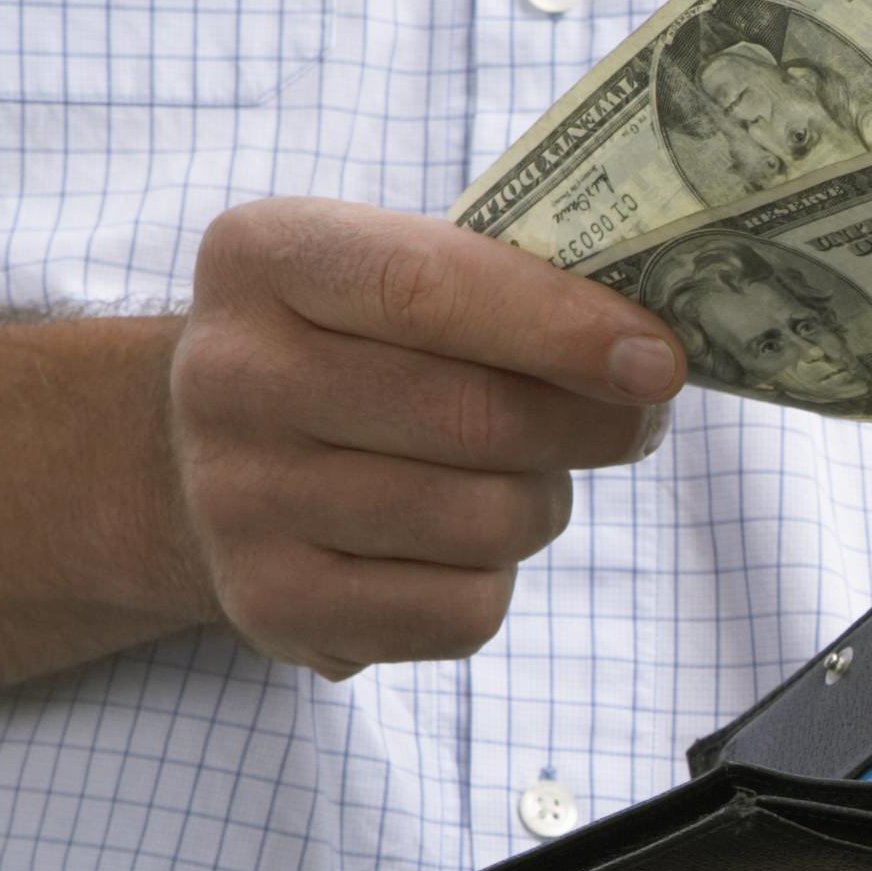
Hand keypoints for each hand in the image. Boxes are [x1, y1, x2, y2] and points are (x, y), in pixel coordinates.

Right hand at [168, 199, 682, 676]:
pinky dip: (494, 582)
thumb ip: (509, 289)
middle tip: (629, 422)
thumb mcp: (397, 277)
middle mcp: (231, 375)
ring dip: (542, 505)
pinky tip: (456, 549)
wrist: (212, 459)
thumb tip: (649, 358)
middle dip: (590, 425)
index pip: (429, 286)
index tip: (659, 361)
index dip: (562, 327)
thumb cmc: (355, 351)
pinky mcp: (273, 603)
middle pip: (477, 417)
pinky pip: (463, 611)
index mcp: (264, 259)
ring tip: (516, 480)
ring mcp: (239, 497)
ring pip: (486, 521)